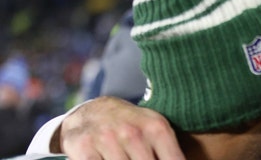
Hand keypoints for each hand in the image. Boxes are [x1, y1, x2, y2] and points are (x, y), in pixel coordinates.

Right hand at [58, 96, 184, 159]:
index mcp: (156, 127)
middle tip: (142, 159)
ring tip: (128, 158)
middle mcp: (133, 132)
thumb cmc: (131, 126)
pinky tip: (108, 159)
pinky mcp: (84, 149)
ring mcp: (107, 139)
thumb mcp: (154, 130)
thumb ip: (170, 151)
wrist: (91, 112)